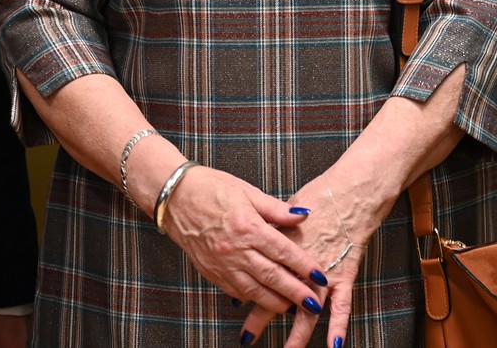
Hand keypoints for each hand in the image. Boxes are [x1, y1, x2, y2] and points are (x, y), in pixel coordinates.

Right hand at [156, 166, 322, 323]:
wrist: (175, 197)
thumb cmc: (212, 188)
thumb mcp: (248, 191)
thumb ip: (277, 209)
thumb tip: (303, 217)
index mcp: (247, 226)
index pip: (283, 251)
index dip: (304, 266)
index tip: (321, 276)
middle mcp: (235, 249)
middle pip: (272, 276)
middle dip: (295, 292)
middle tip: (313, 304)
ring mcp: (221, 263)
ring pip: (253, 290)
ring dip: (275, 301)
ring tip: (293, 308)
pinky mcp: (210, 271)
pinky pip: (235, 291)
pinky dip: (252, 297)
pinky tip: (264, 299)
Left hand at [239, 165, 400, 347]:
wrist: (351, 191)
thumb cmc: (319, 196)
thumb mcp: (284, 206)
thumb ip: (268, 226)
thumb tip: (249, 240)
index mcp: (283, 245)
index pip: (260, 274)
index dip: (246, 291)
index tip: (235, 306)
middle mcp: (302, 264)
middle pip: (279, 296)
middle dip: (261, 318)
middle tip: (247, 338)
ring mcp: (325, 272)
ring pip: (308, 309)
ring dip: (297, 334)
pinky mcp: (345, 275)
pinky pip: (343, 306)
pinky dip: (338, 326)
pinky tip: (334, 345)